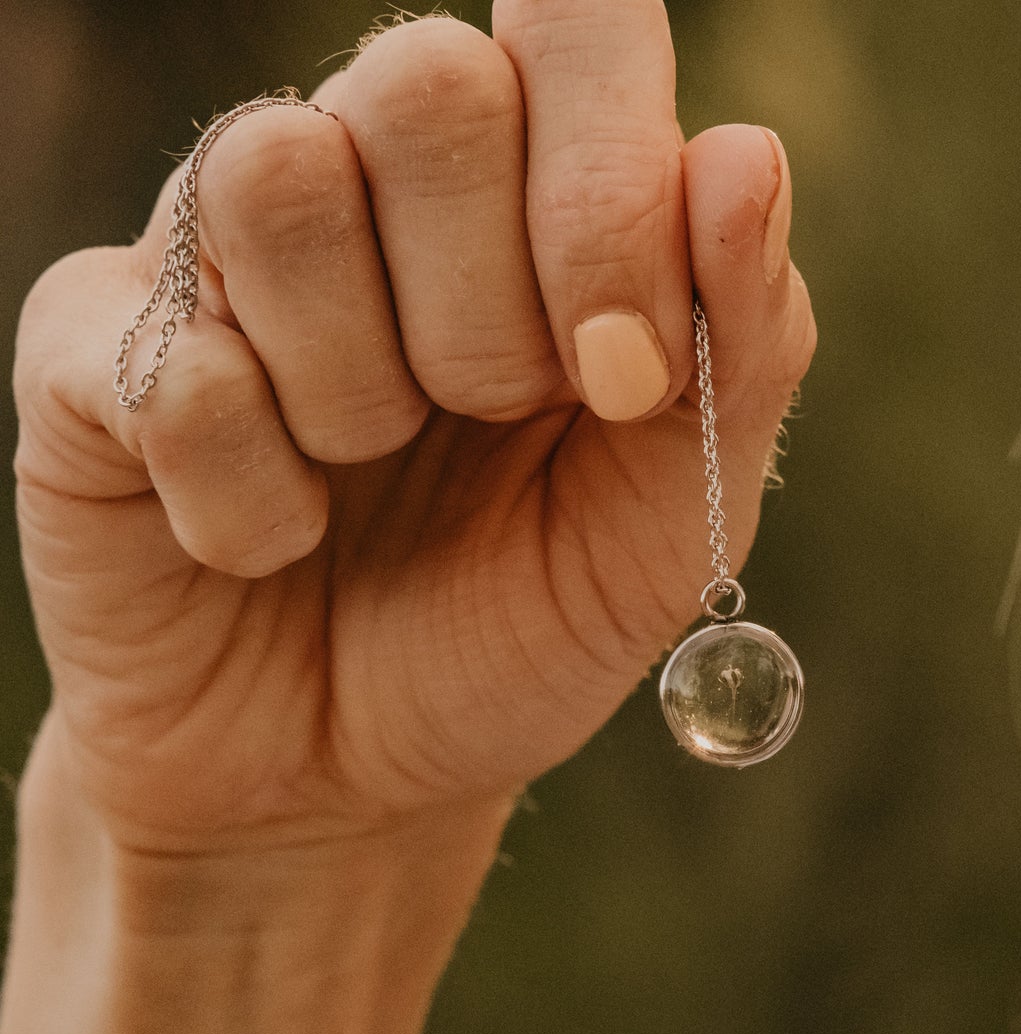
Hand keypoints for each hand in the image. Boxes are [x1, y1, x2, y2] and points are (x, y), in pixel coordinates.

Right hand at [10, 2, 815, 864]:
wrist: (364, 781)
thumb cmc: (523, 619)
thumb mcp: (677, 514)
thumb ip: (743, 343)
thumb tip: (745, 154)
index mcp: (535, 190)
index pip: (579, 26)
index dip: (609, 191)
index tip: (625, 376)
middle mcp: (373, 181)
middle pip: (427, 77)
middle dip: (495, 307)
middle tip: (491, 423)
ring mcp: (216, 253)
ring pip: (275, 172)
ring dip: (363, 387)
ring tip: (367, 471)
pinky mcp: (86, 351)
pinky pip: (169, 360)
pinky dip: (251, 500)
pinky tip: (266, 546)